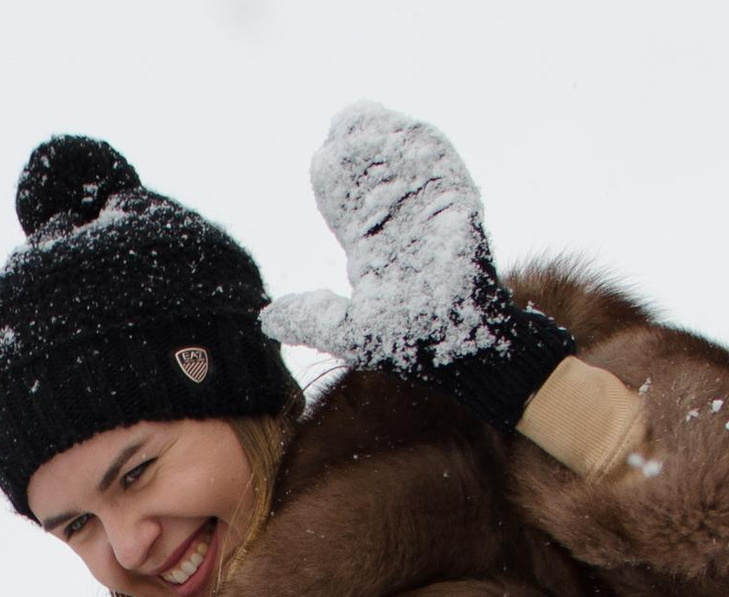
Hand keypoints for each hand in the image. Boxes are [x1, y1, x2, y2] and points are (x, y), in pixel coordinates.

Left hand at [263, 102, 571, 429]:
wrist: (462, 346)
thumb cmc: (413, 344)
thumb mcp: (350, 332)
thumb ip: (311, 319)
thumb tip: (266, 319)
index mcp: (374, 246)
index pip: (349, 201)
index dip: (336, 176)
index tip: (325, 156)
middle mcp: (400, 222)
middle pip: (375, 171)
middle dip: (357, 146)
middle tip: (342, 123)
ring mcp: (430, 209)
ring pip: (405, 161)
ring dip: (385, 136)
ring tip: (362, 117)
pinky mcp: (458, 203)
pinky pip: (440, 165)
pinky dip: (421, 146)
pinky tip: (400, 130)